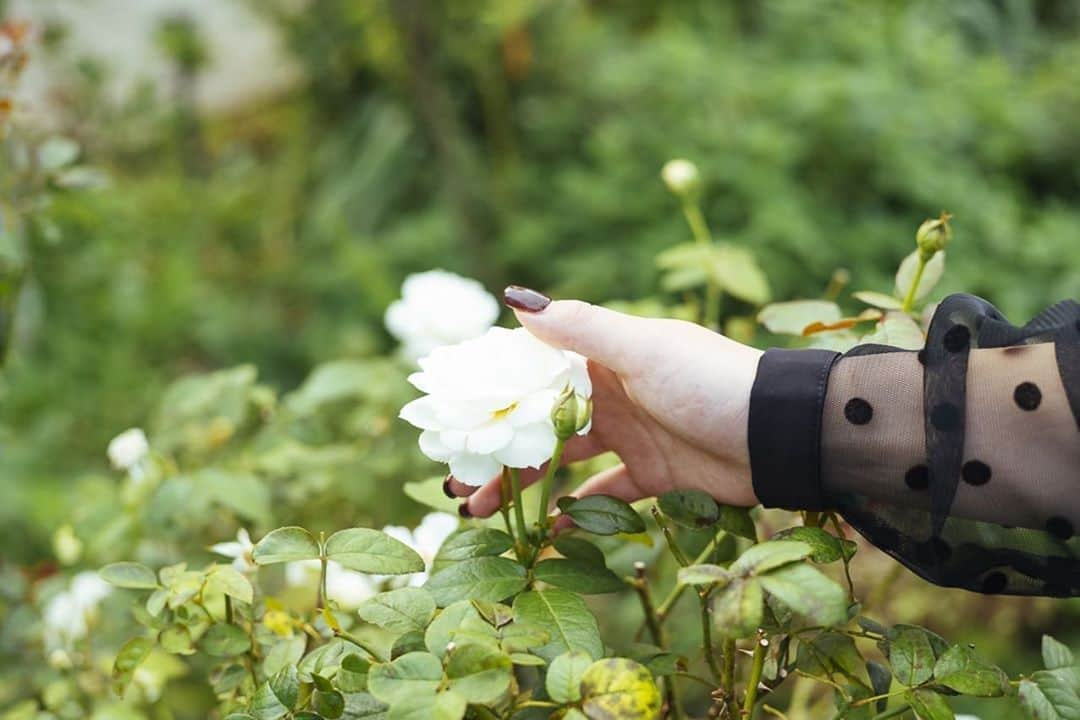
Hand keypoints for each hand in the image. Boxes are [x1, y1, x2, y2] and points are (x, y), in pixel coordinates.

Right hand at [450, 286, 762, 518]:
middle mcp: (612, 393)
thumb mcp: (641, 350)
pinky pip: (605, 495)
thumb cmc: (708, 381)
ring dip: (524, 484)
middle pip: (541, 421)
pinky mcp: (654, 475)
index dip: (493, 392)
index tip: (449, 415)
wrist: (779, 435)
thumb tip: (513, 298)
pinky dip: (578, 510)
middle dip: (497, 449)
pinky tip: (547, 527)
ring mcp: (631, 434)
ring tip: (480, 509)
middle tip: (453, 477)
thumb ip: (579, 327)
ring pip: (563, 462)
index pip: (535, 370)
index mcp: (605, 356)